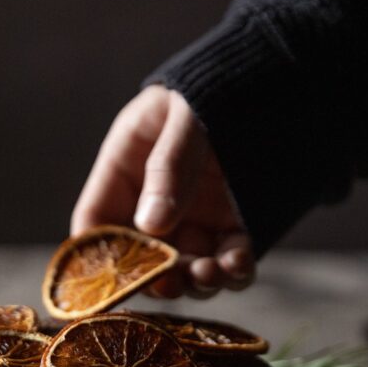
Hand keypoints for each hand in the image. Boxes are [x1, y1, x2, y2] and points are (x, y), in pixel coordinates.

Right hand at [71, 86, 254, 298]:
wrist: (271, 82)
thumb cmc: (212, 91)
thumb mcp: (186, 118)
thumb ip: (168, 166)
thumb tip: (151, 225)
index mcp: (125, 170)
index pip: (96, 221)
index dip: (97, 255)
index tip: (115, 278)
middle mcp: (154, 205)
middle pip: (140, 260)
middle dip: (154, 279)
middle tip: (171, 284)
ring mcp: (194, 221)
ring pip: (184, 270)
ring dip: (194, 282)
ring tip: (208, 273)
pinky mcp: (232, 230)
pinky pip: (228, 263)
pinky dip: (232, 273)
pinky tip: (238, 265)